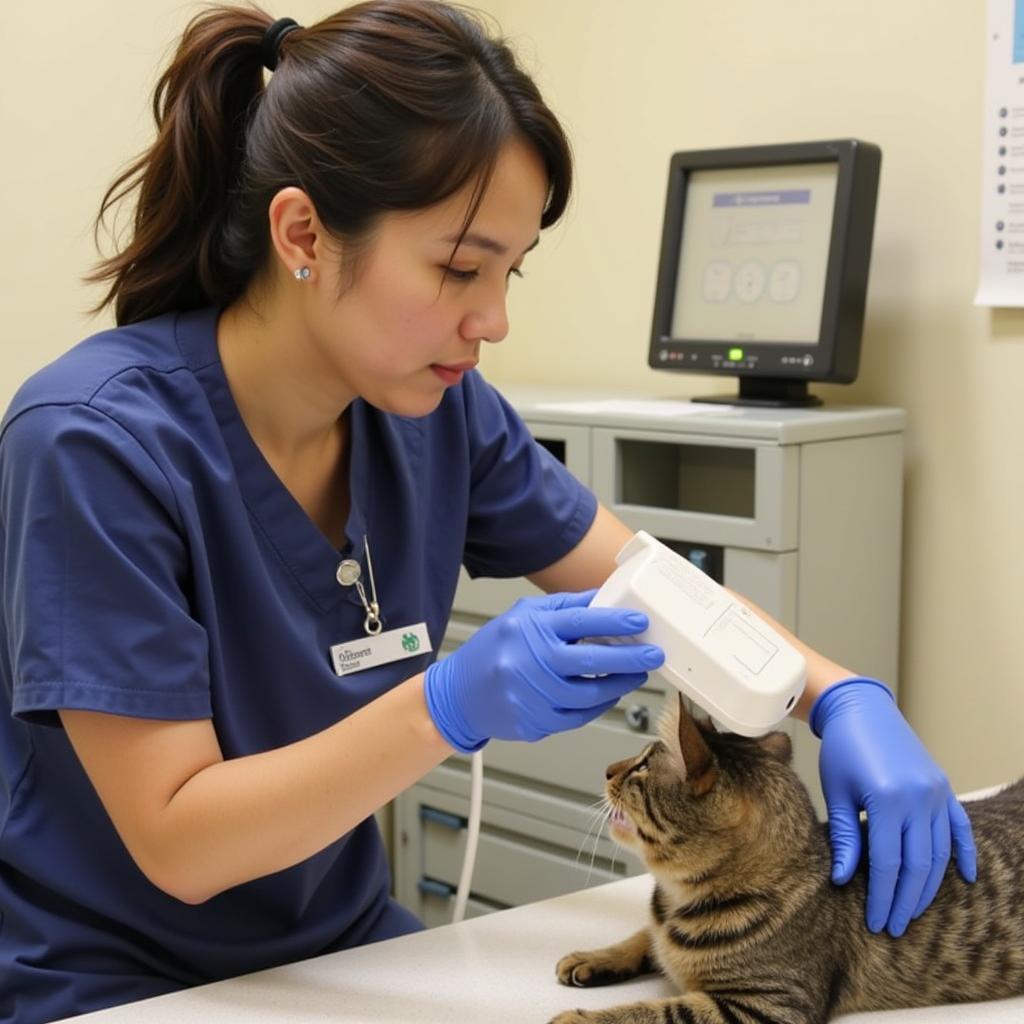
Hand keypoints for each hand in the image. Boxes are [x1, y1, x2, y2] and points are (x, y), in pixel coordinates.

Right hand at [424, 590, 663, 751]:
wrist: (457, 695)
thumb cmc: (493, 650)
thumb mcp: (522, 616)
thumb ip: (564, 608)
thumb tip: (605, 599)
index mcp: (529, 629)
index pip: (581, 621)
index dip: (615, 621)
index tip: (640, 621)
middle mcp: (530, 662)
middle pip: (591, 661)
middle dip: (629, 658)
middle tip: (654, 655)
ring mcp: (531, 696)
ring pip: (589, 695)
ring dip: (619, 685)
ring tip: (635, 675)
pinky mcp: (533, 723)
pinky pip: (577, 717)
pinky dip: (598, 706)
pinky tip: (609, 694)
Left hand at [811, 677, 976, 936]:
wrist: (861, 710)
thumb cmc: (842, 749)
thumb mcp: (837, 792)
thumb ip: (845, 836)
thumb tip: (843, 880)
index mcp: (888, 799)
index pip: (889, 863)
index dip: (883, 896)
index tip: (876, 922)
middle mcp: (920, 798)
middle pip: (917, 865)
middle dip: (905, 900)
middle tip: (893, 926)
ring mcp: (937, 793)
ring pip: (939, 852)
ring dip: (928, 886)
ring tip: (912, 911)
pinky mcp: (943, 787)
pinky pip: (960, 827)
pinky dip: (965, 853)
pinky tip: (967, 878)